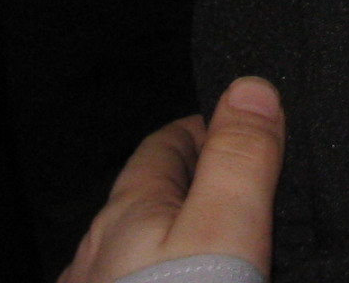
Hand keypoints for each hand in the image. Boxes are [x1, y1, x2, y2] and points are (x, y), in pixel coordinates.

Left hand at [59, 77, 283, 282]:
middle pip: (148, 196)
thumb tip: (249, 85)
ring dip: (172, 237)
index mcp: (127, 211)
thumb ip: (238, 161)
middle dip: (192, 184)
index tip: (247, 129)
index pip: (164, 144)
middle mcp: (99, 249)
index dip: (208, 129)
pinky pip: (131, 279)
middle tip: (246, 187)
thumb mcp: (223, 232)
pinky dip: (160, 272)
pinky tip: (180, 280)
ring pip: (136, 247)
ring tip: (217, 246)